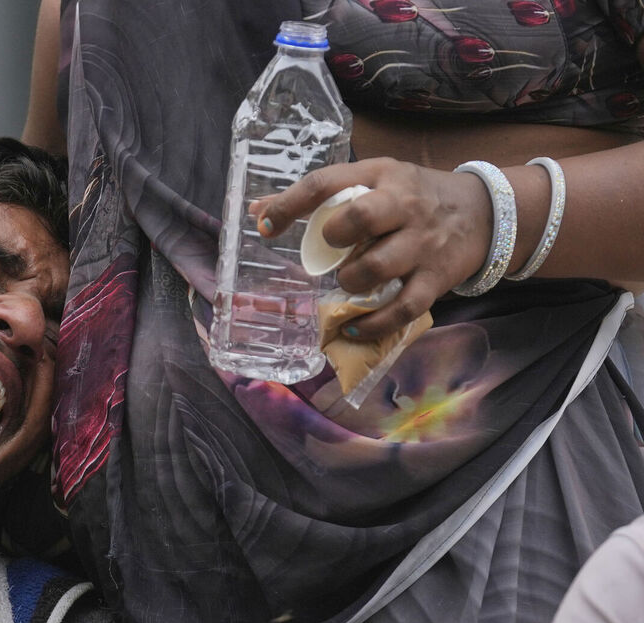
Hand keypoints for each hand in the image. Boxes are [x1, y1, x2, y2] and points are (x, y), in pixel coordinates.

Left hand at [250, 157, 492, 338]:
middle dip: (334, 237)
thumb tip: (257, 210)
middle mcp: (404, 206)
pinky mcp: (437, 278)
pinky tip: (351, 328)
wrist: (484, 211)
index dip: (289, 204)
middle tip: (330, 249)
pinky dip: (372, 324)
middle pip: (361, 217)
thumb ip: (321, 196)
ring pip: (378, 266)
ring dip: (351, 281)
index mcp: (381, 176)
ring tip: (347, 282)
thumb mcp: (373, 180)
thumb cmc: (413, 197)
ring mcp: (423, 243)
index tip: (265, 225)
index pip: (327, 183)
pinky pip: (402, 308)